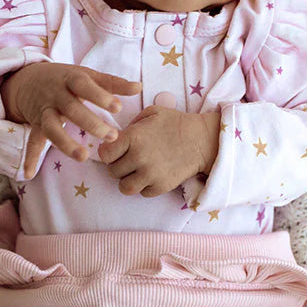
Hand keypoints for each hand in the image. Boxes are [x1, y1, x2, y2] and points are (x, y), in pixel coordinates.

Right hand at [2, 62, 141, 178]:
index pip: (84, 85)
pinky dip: (30, 158)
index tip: (117, 108)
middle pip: (71, 108)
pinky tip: (30, 174)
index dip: (99, 96)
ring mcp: (44, 110)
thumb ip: (113, 83)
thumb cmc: (67, 79)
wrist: (29, 79)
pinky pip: (32, 142)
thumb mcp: (87, 75)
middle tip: (112, 137)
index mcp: (71, 79)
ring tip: (82, 157)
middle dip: (90, 123)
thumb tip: (139, 87)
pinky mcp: (35, 124)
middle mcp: (55, 94)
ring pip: (51, 127)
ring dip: (65, 143)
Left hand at [98, 107, 219, 196]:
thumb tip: (115, 138)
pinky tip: (153, 176)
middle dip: (119, 166)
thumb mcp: (151, 113)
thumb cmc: (175, 123)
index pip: (104, 154)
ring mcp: (150, 174)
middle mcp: (138, 157)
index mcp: (133, 137)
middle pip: (112, 172)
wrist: (202, 140)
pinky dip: (145, 187)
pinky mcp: (161, 186)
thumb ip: (131, 124)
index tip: (116, 152)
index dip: (108, 153)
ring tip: (137, 173)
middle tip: (129, 161)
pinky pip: (143, 193)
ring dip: (128, 181)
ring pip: (124, 188)